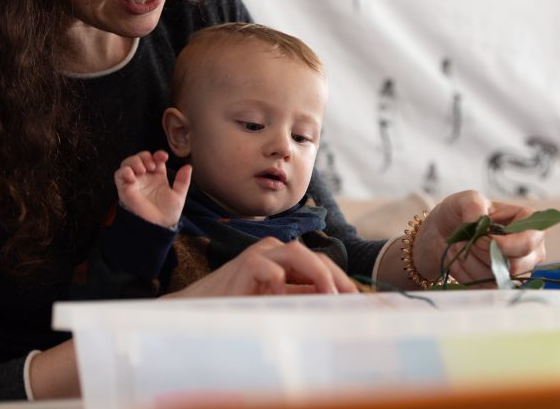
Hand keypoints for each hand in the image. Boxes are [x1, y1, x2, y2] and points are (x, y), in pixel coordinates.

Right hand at [114, 150, 190, 227]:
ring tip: (142, 170)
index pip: (155, 159)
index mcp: (157, 177)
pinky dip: (124, 171)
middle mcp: (145, 178)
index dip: (158, 154)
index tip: (164, 157)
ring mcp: (134, 182)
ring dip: (134, 161)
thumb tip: (188, 166)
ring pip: (127, 163)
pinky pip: (119, 174)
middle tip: (151, 166)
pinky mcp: (125, 189)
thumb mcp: (178, 196)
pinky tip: (133, 176)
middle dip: (145, 156)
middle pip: (140, 157)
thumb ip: (183, 181)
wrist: (158, 226)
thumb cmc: (168, 213)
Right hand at [166, 237, 357, 296]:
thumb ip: (300, 299)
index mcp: (285, 260)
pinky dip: (282, 284)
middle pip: (316, 257)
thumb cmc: (239, 306)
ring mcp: (261, 254)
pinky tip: (287, 300)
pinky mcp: (246, 264)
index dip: (342, 280)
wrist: (202, 308)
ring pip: (299, 254)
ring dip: (319, 275)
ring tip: (331, 297)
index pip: (321, 264)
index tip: (358, 301)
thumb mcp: (277, 302)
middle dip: (337, 278)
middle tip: (351, 300)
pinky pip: (272, 269)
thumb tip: (335, 306)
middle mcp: (275, 251)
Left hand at [412, 190, 545, 284]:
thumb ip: (473, 205)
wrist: (441, 234)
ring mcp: (515, 269)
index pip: (530, 241)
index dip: (506, 245)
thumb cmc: (459, 213)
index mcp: (527, 222)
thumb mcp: (464, 199)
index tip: (480, 239)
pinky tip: (462, 259)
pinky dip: (466, 274)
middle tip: (468, 240)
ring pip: (496, 276)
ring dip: (471, 262)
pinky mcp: (499, 284)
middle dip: (484, 254)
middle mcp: (528, 249)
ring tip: (463, 246)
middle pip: (516, 265)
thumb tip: (480, 221)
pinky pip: (484, 286)